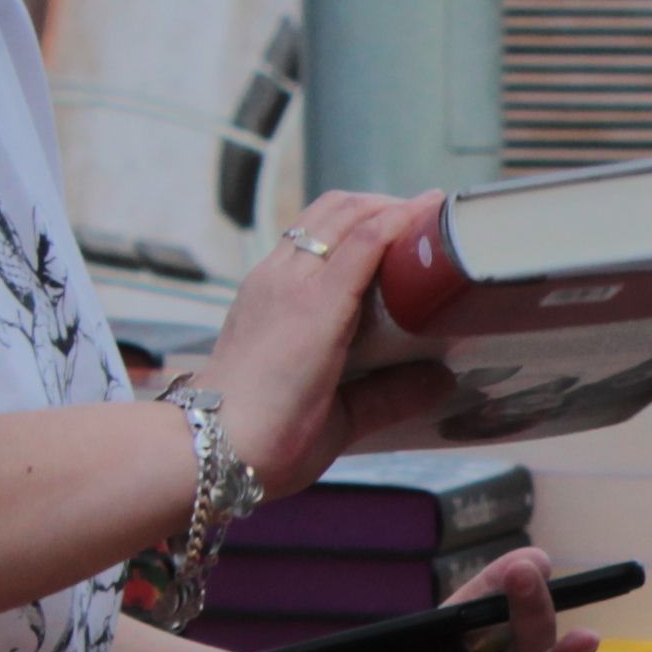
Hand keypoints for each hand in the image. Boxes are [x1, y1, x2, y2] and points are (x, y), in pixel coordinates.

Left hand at [203, 191, 449, 500]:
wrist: (206, 446)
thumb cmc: (274, 439)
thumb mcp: (343, 423)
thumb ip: (395, 396)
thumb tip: (445, 380)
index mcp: (316, 312)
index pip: (367, 239)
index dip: (408, 217)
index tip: (442, 210)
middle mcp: (287, 283)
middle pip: (340, 213)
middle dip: (385, 205)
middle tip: (424, 219)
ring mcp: (265, 281)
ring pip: (314, 218)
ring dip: (355, 212)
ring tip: (390, 227)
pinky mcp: (253, 289)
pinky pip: (295, 240)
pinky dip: (329, 232)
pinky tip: (349, 255)